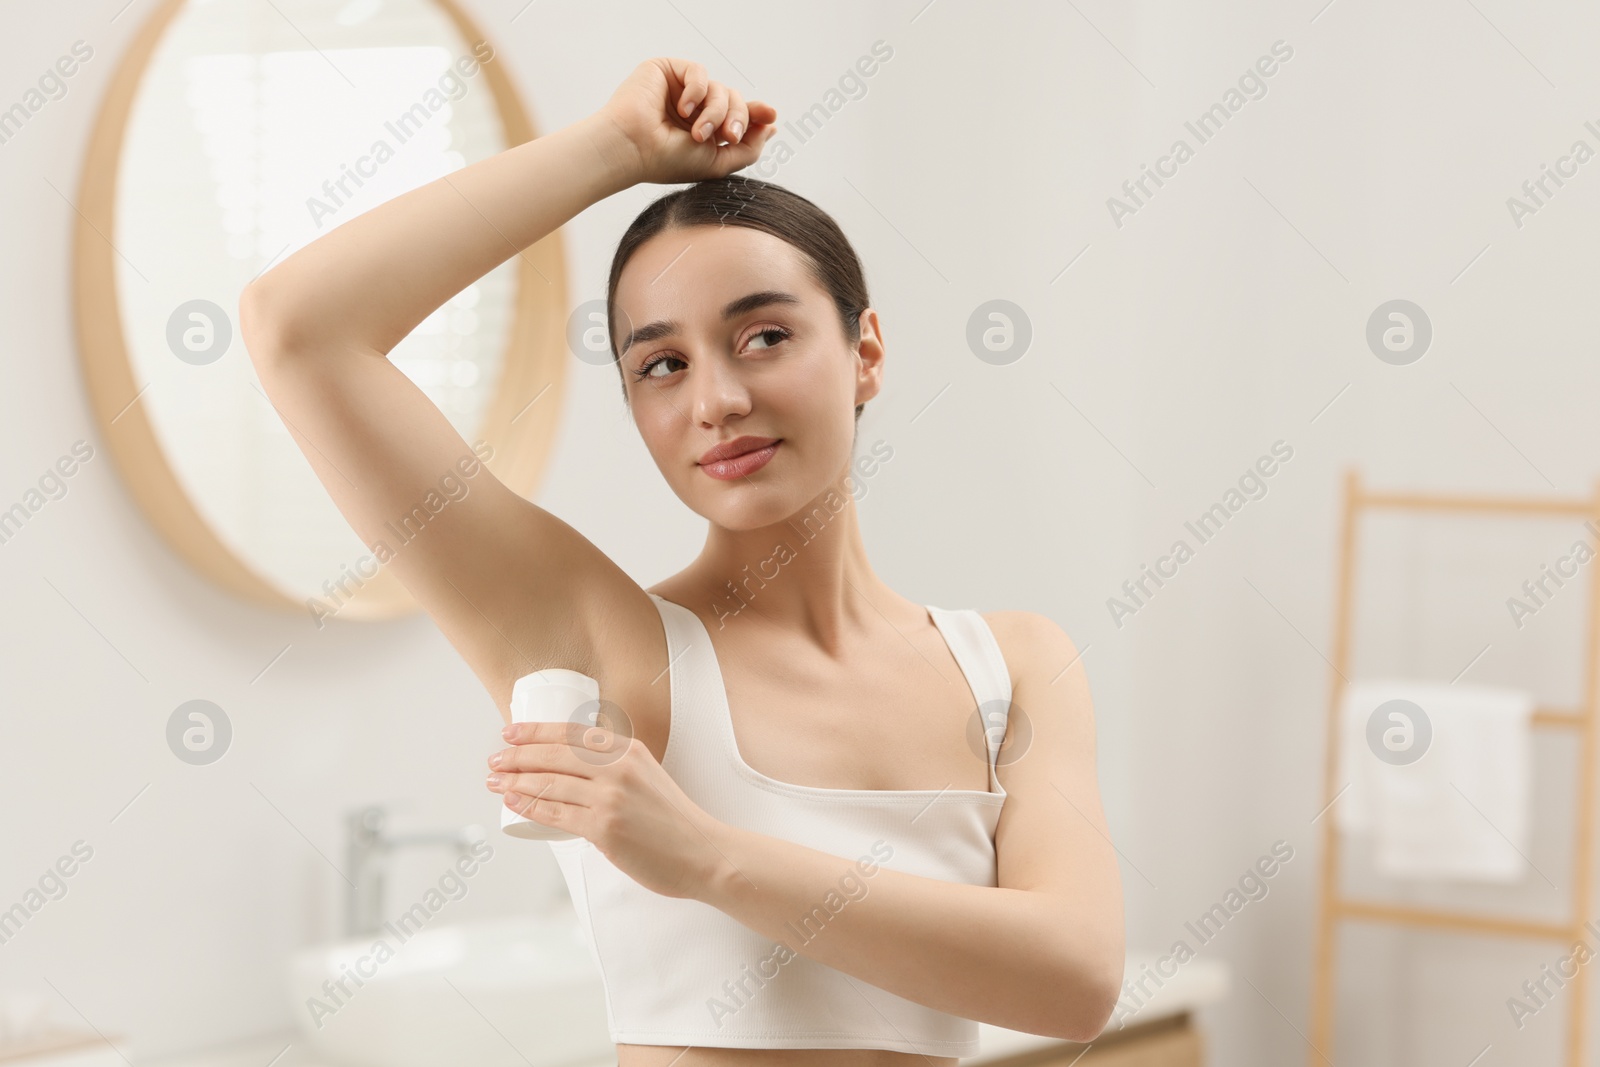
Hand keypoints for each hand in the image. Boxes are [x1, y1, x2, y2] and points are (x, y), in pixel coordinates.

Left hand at [487, 719, 726, 899]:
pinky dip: (530, 806)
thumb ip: (618, 768)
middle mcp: (618, 768)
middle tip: (496, 760)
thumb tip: (576, 770)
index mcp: (629, 750)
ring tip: (496, 781)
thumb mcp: (648, 776)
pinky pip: (556, 813)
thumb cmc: (674, 821)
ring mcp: (611, 798)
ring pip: (550, 783)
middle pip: (554, 754)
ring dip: (516, 781)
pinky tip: (514, 801)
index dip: (535, 730)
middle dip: (517, 755)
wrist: (702, 853)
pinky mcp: (604, 828)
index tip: (510, 732)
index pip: (572, 732)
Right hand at [591, 57, 777, 185]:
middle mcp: (694, 109)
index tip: (771, 116)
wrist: (633, 149)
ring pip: (721, 89)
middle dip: (738, 118)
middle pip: (735, 101)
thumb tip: (771, 128)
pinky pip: (700, 73)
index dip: (756, 114)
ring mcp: (681, 90)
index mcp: (704, 130)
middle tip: (729, 135)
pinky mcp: (668, 70)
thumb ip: (749, 149)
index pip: (737, 115)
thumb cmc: (668, 160)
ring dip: (716, 112)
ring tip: (698, 133)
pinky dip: (697, 92)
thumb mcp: (717, 162)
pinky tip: (683, 109)